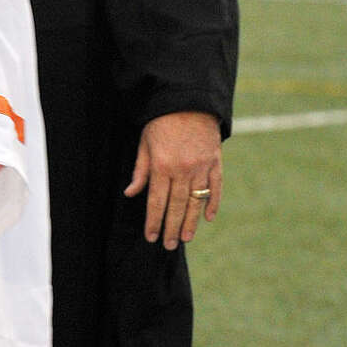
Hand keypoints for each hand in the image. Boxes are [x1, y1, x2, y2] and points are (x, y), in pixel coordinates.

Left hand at [124, 111, 221, 249]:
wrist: (188, 101)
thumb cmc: (161, 123)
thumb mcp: (144, 144)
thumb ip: (140, 170)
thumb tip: (131, 193)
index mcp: (161, 166)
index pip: (156, 201)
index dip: (153, 221)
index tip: (151, 237)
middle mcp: (182, 169)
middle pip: (176, 206)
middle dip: (172, 228)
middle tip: (169, 245)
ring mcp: (201, 167)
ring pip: (196, 201)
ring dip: (191, 222)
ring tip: (186, 239)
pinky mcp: (215, 162)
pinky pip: (215, 187)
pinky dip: (213, 203)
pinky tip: (208, 217)